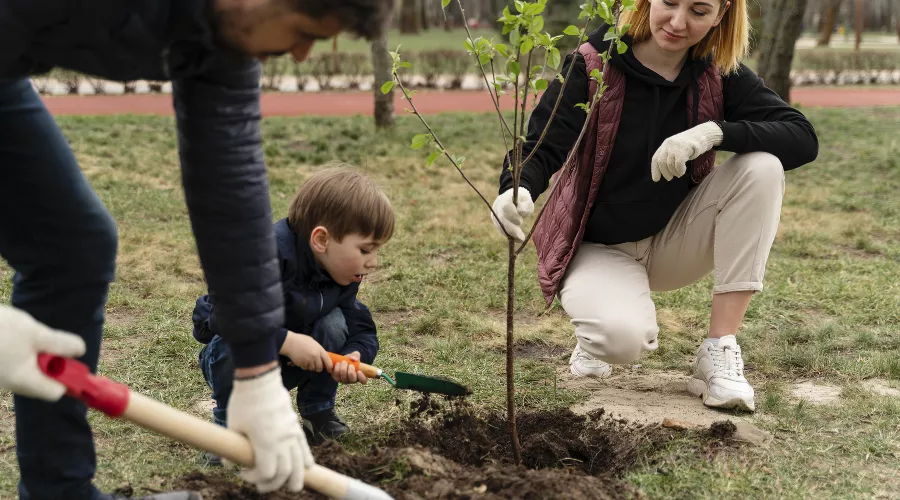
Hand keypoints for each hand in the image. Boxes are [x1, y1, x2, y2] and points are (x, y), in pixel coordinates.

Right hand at [0, 305, 85, 400]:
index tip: (67, 358)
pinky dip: (15, 353)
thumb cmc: (0, 329)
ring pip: (25, 371)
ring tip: (17, 336)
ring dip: (30, 355)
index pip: (55, 392)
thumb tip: (80, 351)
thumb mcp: (34, 333)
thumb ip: (59, 345)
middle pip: (39, 381)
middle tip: (39, 340)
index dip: (66, 377)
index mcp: (23, 381)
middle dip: (46, 362)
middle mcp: (9, 386)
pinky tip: (7, 338)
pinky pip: (11, 365)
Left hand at [227, 366, 313, 492]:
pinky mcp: (295, 427)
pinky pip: (305, 448)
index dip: (255, 479)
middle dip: (273, 484)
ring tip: (293, 488)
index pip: (267, 473)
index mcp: (266, 443)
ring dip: (296, 478)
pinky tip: (307, 469)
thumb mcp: (233, 427)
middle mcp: (283, 441)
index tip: (243, 472)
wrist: (260, 380)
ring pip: (300, 464)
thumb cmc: (243, 403)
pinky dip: (306, 460)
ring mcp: (292, 434)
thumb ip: (233, 449)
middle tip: (261, 484)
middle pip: (285, 473)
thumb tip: (230, 464)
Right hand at [280, 332, 332, 372]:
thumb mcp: (313, 342)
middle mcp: (315, 356)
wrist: (290, 343)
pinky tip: (302, 360)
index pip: (328, 360)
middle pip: (320, 367)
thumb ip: (318, 349)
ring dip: (310, 366)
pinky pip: (305, 368)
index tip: (329, 369)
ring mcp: (309, 361)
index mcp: (319, 350)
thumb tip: (321, 356)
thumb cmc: (301, 340)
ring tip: (306, 360)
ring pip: (312, 368)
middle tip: (316, 365)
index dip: (329, 366)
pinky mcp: (302, 364)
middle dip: (318, 368)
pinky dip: (304, 366)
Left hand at [331, 351, 367, 384]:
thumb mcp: (355, 355)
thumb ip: (356, 355)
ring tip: (343, 362)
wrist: (342, 359)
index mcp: (359, 375)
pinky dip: (337, 369)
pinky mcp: (337, 378)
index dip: (362, 377)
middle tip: (350, 364)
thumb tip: (354, 359)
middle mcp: (352, 380)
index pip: (363, 381)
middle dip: (351, 372)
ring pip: (344, 378)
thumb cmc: (351, 359)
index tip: (359, 371)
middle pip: (352, 380)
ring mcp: (344, 380)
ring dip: (343, 369)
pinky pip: (336, 376)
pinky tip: (337, 363)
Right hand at [490, 187, 533, 240]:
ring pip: (500, 226)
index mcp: (504, 198)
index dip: (512, 215)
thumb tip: (520, 211)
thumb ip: (525, 205)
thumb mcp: (527, 200)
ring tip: (520, 239)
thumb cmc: (522, 201)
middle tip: (521, 238)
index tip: (520, 222)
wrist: (514, 200)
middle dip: (511, 229)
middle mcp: (496, 206)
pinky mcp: (495, 222)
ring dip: (510, 234)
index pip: (505, 207)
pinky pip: (500, 229)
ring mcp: (494, 214)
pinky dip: (508, 235)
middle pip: (501, 219)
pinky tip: (516, 239)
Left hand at [651, 122, 723, 181]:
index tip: (656, 179)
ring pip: (670, 164)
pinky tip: (682, 171)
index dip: (655, 170)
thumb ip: (669, 157)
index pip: (656, 158)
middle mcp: (668, 144)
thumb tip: (665, 172)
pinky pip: (678, 164)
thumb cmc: (690, 146)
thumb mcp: (676, 149)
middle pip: (662, 162)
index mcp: (665, 144)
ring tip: (679, 174)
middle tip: (669, 178)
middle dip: (665, 172)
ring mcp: (676, 146)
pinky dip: (680, 170)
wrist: (703, 134)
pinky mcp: (684, 149)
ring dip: (674, 172)